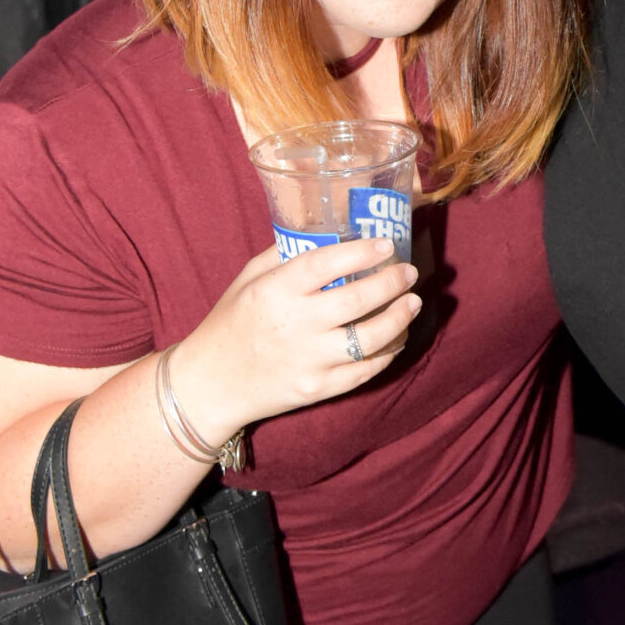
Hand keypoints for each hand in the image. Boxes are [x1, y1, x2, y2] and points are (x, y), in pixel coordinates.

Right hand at [173, 239, 420, 439]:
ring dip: (400, 318)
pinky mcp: (318, 389)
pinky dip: (387, 352)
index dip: (361, 252)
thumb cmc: (230, 323)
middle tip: (409, 272)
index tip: (386, 244)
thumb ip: (284, 256)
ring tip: (412, 303)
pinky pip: (365, 370)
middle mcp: (294, 325)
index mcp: (274, 291)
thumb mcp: (247, 279)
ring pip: (371, 339)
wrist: (211, 384)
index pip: (326, 264)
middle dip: (392, 282)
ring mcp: (309, 360)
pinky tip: (396, 337)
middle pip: (358, 300)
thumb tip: (329, 236)